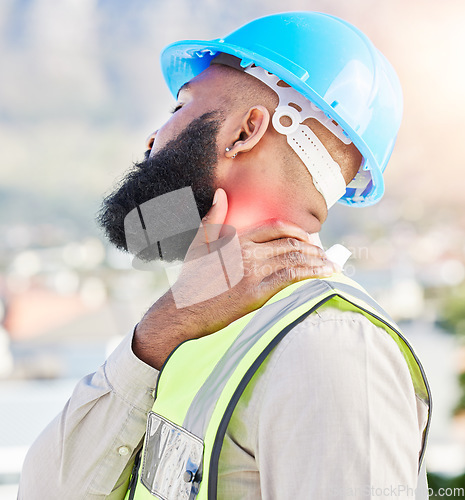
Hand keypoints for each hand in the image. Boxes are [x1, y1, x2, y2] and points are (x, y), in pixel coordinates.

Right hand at [133, 189, 337, 368]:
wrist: (184, 309)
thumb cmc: (191, 279)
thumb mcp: (198, 243)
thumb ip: (213, 218)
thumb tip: (221, 193)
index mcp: (236, 239)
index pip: (275, 228)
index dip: (297, 231)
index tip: (310, 238)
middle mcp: (248, 252)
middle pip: (289, 244)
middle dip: (312, 248)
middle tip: (326, 255)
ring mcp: (253, 271)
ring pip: (294, 259)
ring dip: (316, 261)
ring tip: (330, 265)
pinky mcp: (257, 292)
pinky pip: (291, 277)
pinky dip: (311, 274)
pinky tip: (324, 275)